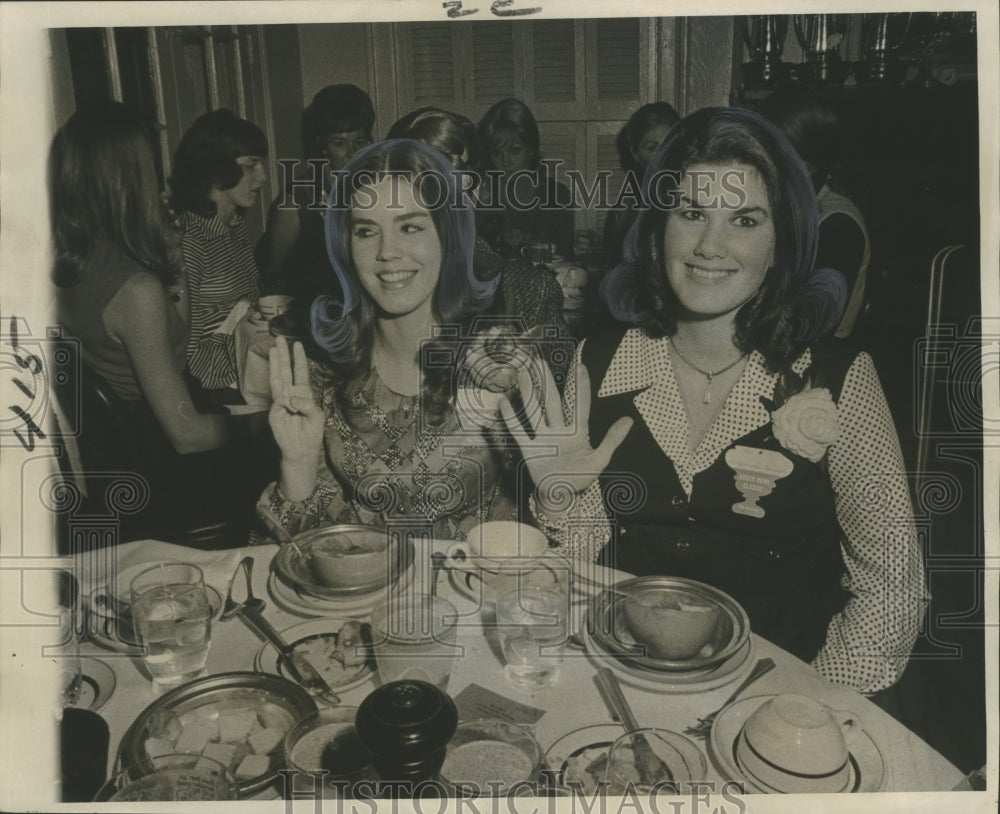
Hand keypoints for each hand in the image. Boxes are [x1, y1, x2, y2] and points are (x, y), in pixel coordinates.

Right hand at [268, 340, 324, 468]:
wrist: (302, 450)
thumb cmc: (311, 433)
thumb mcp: (316, 416)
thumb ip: (307, 404)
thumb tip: (290, 398)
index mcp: (304, 394)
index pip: (300, 373)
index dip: (299, 359)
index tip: (297, 344)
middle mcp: (291, 395)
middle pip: (286, 371)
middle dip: (283, 355)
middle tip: (279, 338)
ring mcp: (281, 402)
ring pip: (277, 379)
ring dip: (275, 364)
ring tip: (273, 349)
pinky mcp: (274, 412)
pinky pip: (280, 401)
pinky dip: (285, 400)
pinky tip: (290, 403)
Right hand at [499, 359, 632, 514]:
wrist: (561, 497)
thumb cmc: (581, 478)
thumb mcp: (600, 460)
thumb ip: (612, 439)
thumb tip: (630, 420)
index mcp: (577, 432)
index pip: (580, 404)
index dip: (581, 385)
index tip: (580, 365)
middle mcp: (559, 431)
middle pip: (552, 401)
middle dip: (547, 381)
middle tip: (540, 361)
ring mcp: (543, 438)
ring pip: (534, 411)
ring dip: (528, 393)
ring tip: (523, 374)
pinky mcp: (529, 449)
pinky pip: (518, 431)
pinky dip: (512, 417)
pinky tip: (505, 402)